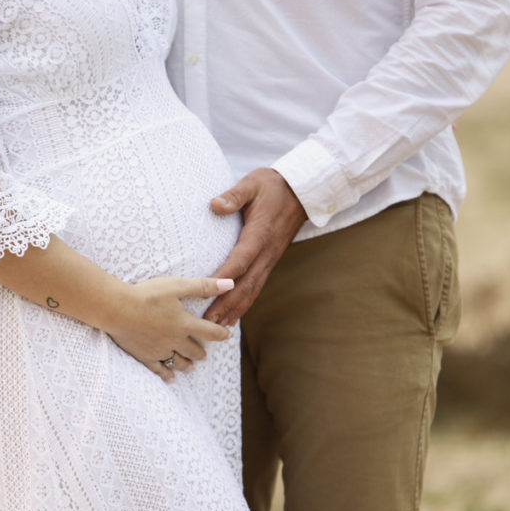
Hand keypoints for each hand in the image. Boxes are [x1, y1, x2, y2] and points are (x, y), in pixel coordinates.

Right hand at [105, 277, 234, 381]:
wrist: (118, 309)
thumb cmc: (147, 295)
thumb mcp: (177, 286)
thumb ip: (203, 286)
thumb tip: (230, 284)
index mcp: (184, 323)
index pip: (210, 331)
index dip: (220, 334)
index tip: (227, 335)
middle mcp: (175, 340)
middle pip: (193, 349)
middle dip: (201, 352)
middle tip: (205, 355)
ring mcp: (159, 350)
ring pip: (177, 361)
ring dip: (187, 364)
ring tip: (192, 367)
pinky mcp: (144, 355)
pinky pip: (158, 369)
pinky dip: (166, 374)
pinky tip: (171, 378)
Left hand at [204, 168, 306, 325]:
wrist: (301, 191)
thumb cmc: (272, 186)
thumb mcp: (252, 183)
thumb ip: (234, 195)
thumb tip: (214, 204)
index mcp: (260, 234)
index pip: (241, 258)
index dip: (224, 276)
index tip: (207, 289)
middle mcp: (267, 252)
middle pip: (246, 284)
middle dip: (227, 304)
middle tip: (208, 322)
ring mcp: (270, 259)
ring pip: (252, 290)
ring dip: (235, 309)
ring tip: (217, 326)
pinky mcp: (270, 262)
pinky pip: (256, 286)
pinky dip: (245, 303)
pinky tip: (233, 315)